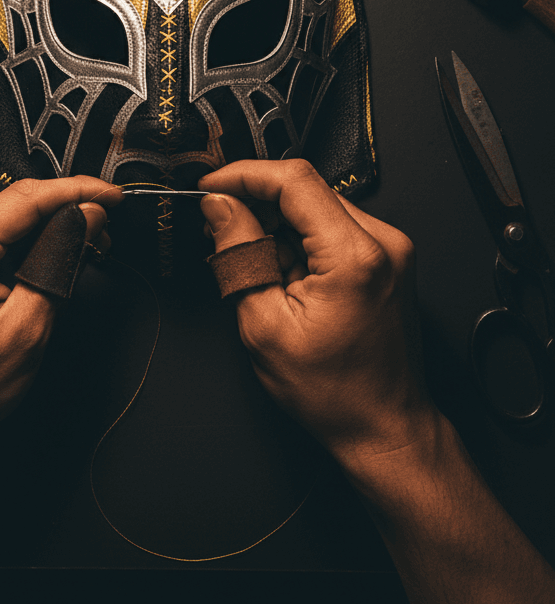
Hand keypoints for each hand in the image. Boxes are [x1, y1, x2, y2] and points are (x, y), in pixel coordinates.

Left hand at [0, 177, 121, 479]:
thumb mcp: (26, 332)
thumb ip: (59, 264)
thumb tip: (84, 221)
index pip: (25, 199)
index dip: (77, 191)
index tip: (110, 194)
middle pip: (9, 204)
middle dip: (62, 210)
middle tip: (104, 226)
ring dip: (38, 227)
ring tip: (77, 246)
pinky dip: (11, 242)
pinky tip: (37, 258)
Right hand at [198, 160, 436, 469]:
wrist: (384, 428)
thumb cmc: (336, 394)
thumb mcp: (265, 326)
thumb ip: (239, 256)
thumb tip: (220, 208)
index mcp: (355, 256)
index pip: (294, 180)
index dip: (243, 175)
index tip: (212, 185)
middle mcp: (383, 243)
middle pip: (306, 189)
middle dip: (256, 203)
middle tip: (221, 230)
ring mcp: (390, 249)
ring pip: (317, 206)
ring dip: (278, 225)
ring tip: (257, 269)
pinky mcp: (387, 258)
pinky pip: (334, 227)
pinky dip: (300, 240)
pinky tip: (284, 274)